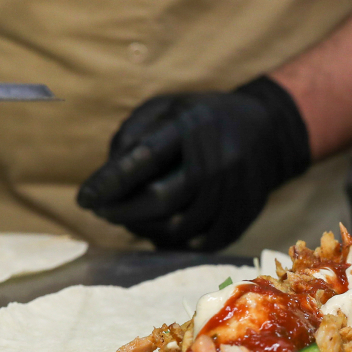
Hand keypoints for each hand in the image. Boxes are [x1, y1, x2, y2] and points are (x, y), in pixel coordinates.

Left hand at [77, 76, 310, 250]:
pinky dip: (174, 242)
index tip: (84, 199)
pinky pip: (202, 243)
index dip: (110, 182)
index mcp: (193, 126)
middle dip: (122, 212)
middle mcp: (218, 159)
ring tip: (129, 220)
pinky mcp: (244, 214)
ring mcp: (235, 190)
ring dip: (144, 229)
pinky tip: (159, 231)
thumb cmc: (202, 119)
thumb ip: (132, 135)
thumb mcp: (166, 108)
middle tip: (102, 212)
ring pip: (179, 227)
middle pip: (161, 200)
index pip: (145, 158)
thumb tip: (108, 180)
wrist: (267, 130)